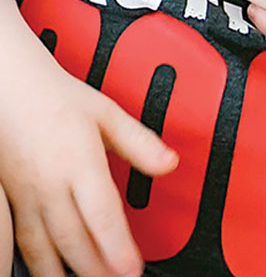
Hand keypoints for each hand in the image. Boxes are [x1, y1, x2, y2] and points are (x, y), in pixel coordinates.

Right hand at [0, 31, 176, 276]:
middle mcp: (50, 184)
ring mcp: (25, 196)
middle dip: (97, 270)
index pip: (102, 214)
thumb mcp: (107, 113)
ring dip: (65, 274)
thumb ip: (140, 142)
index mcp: (78, 161)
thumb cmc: (57, 98)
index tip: (133, 270)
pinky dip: (33, 264)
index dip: (118, 248)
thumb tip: (170, 163)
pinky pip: (20, 241)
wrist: (10, 88)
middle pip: (74, 239)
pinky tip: (44, 274)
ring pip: (44, 248)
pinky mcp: (7, 202)